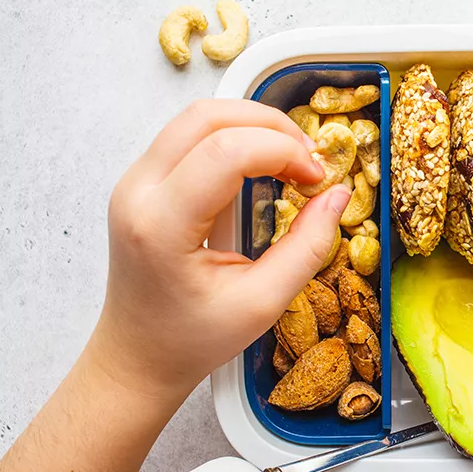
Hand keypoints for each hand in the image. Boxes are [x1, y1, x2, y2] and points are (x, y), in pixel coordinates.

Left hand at [91, 100, 350, 400]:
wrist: (139, 355)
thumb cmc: (194, 338)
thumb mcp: (263, 303)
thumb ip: (308, 247)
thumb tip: (338, 195)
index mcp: (161, 226)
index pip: (225, 152)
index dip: (283, 151)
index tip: (317, 179)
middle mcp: (137, 192)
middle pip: (208, 116)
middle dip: (271, 126)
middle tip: (309, 160)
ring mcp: (134, 182)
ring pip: (198, 116)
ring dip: (253, 126)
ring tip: (290, 160)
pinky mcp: (143, 180)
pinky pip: (191, 135)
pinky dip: (236, 138)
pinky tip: (263, 167)